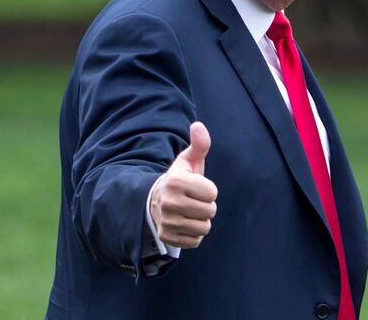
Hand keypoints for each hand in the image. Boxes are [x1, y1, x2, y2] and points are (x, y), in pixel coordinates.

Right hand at [150, 121, 217, 248]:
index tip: (196, 187)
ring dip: (201, 220)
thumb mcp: (188, 160)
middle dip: (206, 206)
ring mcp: (166, 221)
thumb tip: (198, 126)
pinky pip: (195, 241)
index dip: (208, 190)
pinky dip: (194, 234)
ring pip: (204, 228)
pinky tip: (184, 223)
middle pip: (210, 211)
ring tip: (189, 211)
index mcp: (176, 181)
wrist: (154, 201)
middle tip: (193, 200)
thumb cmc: (179, 179)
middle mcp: (169, 202)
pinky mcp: (166, 237)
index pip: (212, 193)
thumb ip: (199, 144)